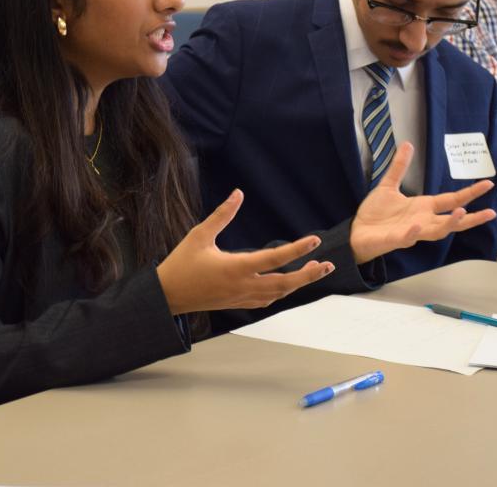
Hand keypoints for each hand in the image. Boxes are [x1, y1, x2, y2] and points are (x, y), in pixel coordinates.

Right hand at [156, 190, 333, 314]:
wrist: (168, 295)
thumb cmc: (181, 263)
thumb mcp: (199, 235)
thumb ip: (222, 215)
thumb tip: (238, 193)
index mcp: (236, 267)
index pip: (276, 258)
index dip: (298, 249)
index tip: (315, 241)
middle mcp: (243, 285)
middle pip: (285, 283)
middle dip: (309, 275)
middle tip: (327, 265)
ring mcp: (241, 297)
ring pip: (279, 294)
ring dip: (298, 284)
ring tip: (313, 272)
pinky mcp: (237, 303)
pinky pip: (267, 301)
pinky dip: (281, 293)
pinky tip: (286, 286)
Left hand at [350, 142, 496, 264]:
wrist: (357, 231)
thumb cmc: (375, 214)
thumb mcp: (388, 186)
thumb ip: (399, 167)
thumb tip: (408, 145)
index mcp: (423, 207)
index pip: (452, 200)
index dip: (470, 193)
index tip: (488, 184)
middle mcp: (423, 221)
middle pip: (452, 220)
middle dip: (471, 217)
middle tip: (490, 212)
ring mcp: (411, 231)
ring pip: (436, 232)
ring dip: (449, 224)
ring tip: (461, 214)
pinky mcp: (395, 240)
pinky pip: (407, 238)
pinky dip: (413, 233)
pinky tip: (418, 227)